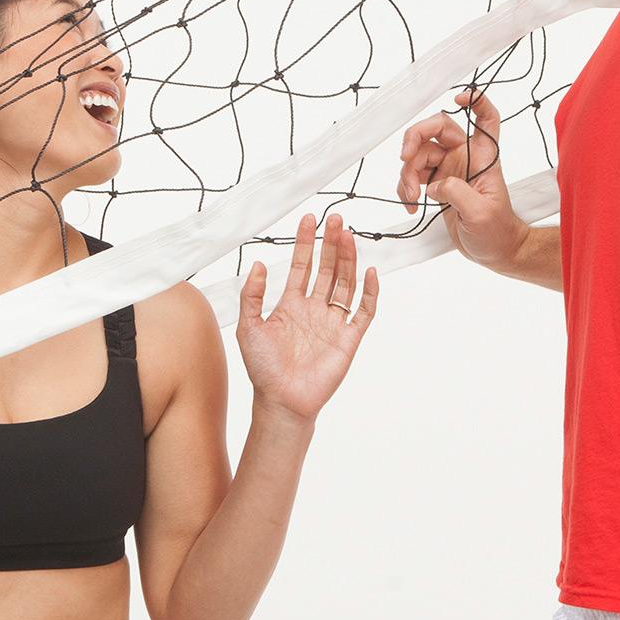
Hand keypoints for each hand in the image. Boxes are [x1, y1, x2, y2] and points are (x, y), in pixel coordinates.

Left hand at [236, 213, 377, 423]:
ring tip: (348, 235)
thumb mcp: (249, 327)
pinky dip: (370, 292)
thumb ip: (252, 296)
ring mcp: (333, 322)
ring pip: (346, 283)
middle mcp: (315, 308)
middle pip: (328, 268)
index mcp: (292, 304)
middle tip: (336, 218)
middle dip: (332, 243)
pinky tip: (370, 272)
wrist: (281, 402)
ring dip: (349, 259)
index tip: (310, 219)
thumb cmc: (263, 369)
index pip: (303, 265)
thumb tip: (259, 264)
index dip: (306, 242)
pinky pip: (364, 311)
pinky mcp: (349, 338)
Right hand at [396, 89, 528, 271]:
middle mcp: (465, 156)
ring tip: (411, 198)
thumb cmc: (497, 231)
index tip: (459, 97)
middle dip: (414, 138)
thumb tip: (434, 184)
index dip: (477, 101)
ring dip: (406, 174)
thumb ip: (457, 192)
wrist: (493, 251)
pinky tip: (411, 204)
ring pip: (418, 154)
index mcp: (483, 156)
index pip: (486, 119)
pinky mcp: (435, 184)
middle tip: (404, 158)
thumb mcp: (480, 213)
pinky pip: (412, 175)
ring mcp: (448, 168)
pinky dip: (404, 188)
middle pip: (436, 128)